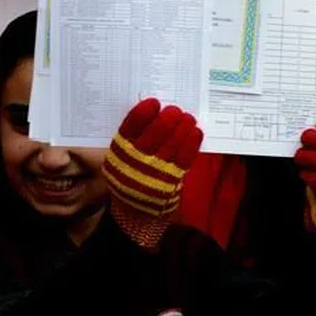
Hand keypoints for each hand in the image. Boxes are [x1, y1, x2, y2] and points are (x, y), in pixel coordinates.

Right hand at [104, 98, 202, 249]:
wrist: (136, 212)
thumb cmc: (131, 175)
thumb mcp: (122, 159)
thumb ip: (133, 139)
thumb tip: (153, 112)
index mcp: (119, 153)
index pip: (129, 129)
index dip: (142, 114)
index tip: (153, 103)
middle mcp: (136, 162)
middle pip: (154, 135)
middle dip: (167, 119)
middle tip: (175, 110)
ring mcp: (155, 172)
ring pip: (173, 144)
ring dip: (183, 127)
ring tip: (188, 117)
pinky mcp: (172, 180)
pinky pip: (186, 157)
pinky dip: (192, 142)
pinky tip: (195, 131)